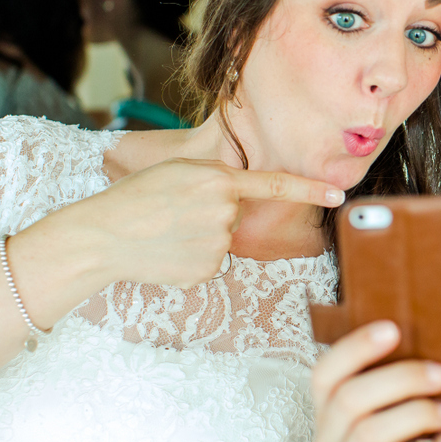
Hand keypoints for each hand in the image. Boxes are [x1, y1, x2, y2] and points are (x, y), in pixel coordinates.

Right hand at [44, 158, 342, 288]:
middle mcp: (223, 212)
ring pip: (224, 240)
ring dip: (201, 236)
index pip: (275, 184)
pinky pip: (212, 262)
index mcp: (217, 180)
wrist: (101, 235)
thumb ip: (215, 178)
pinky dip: (193, 258)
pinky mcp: (207, 270)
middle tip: (175, 211)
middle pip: (237, 214)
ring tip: (166, 231)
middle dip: (214, 213)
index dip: (310, 190)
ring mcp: (216, 244)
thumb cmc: (135, 197)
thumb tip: (240, 196)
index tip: (339, 194)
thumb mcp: (177, 172)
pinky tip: (168, 252)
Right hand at [310, 321, 440, 441]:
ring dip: (413, 416)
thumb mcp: (386, 424)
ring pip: (367, 436)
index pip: (325, 373)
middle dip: (399, 379)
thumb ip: (396, 390)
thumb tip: (440, 333)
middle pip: (350, 398)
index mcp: (329, 417)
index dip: (354, 347)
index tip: (394, 328)